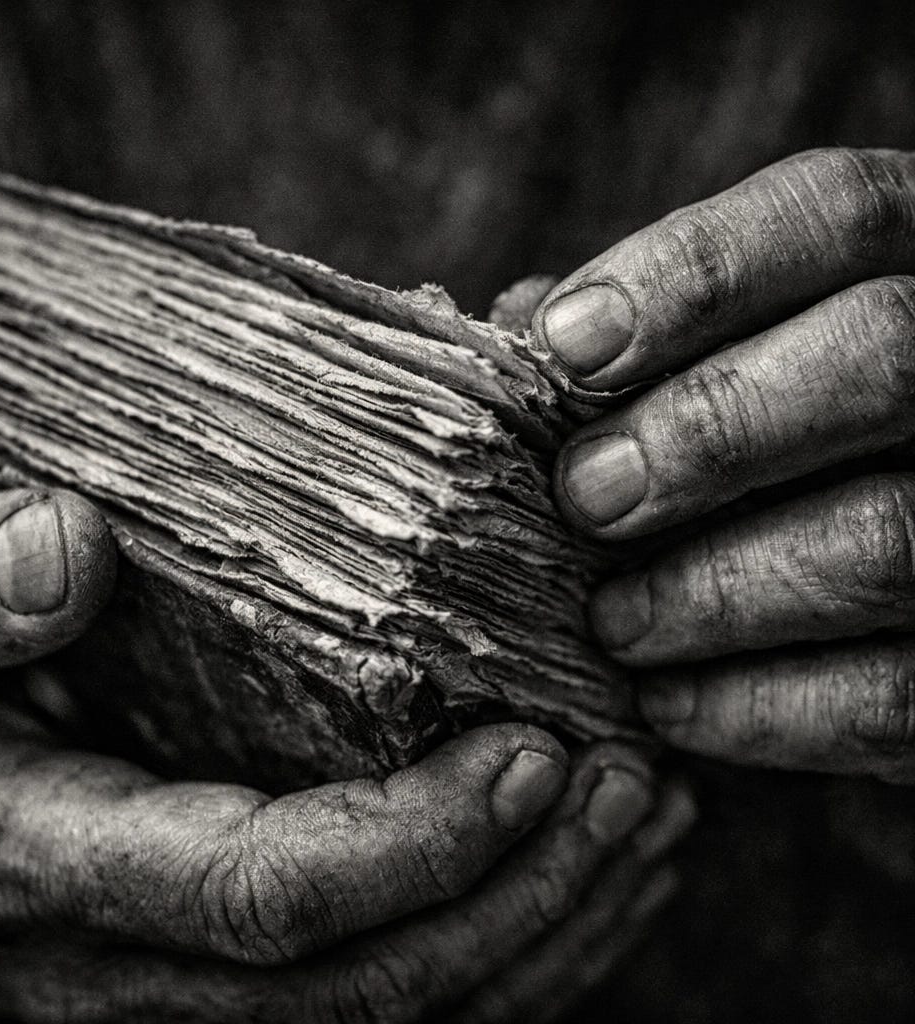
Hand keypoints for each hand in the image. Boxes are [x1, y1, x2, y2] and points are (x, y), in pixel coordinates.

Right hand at [0, 488, 692, 1022]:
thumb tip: (58, 546)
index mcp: (38, 869)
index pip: (266, 897)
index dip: (415, 844)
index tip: (535, 750)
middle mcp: (118, 970)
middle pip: (366, 987)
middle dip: (521, 894)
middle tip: (629, 777)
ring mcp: (169, 993)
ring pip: (395, 1018)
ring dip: (543, 929)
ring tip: (645, 818)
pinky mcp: (213, 978)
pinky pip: (380, 1005)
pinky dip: (504, 946)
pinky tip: (580, 869)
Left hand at [535, 146, 914, 782]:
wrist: (893, 557)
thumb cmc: (775, 440)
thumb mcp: (733, 360)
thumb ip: (641, 339)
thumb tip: (515, 324)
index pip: (834, 216)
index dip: (690, 274)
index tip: (561, 345)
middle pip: (881, 355)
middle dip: (707, 431)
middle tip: (586, 496)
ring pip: (890, 538)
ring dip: (716, 590)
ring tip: (613, 623)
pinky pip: (897, 694)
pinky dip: (763, 708)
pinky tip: (666, 704)